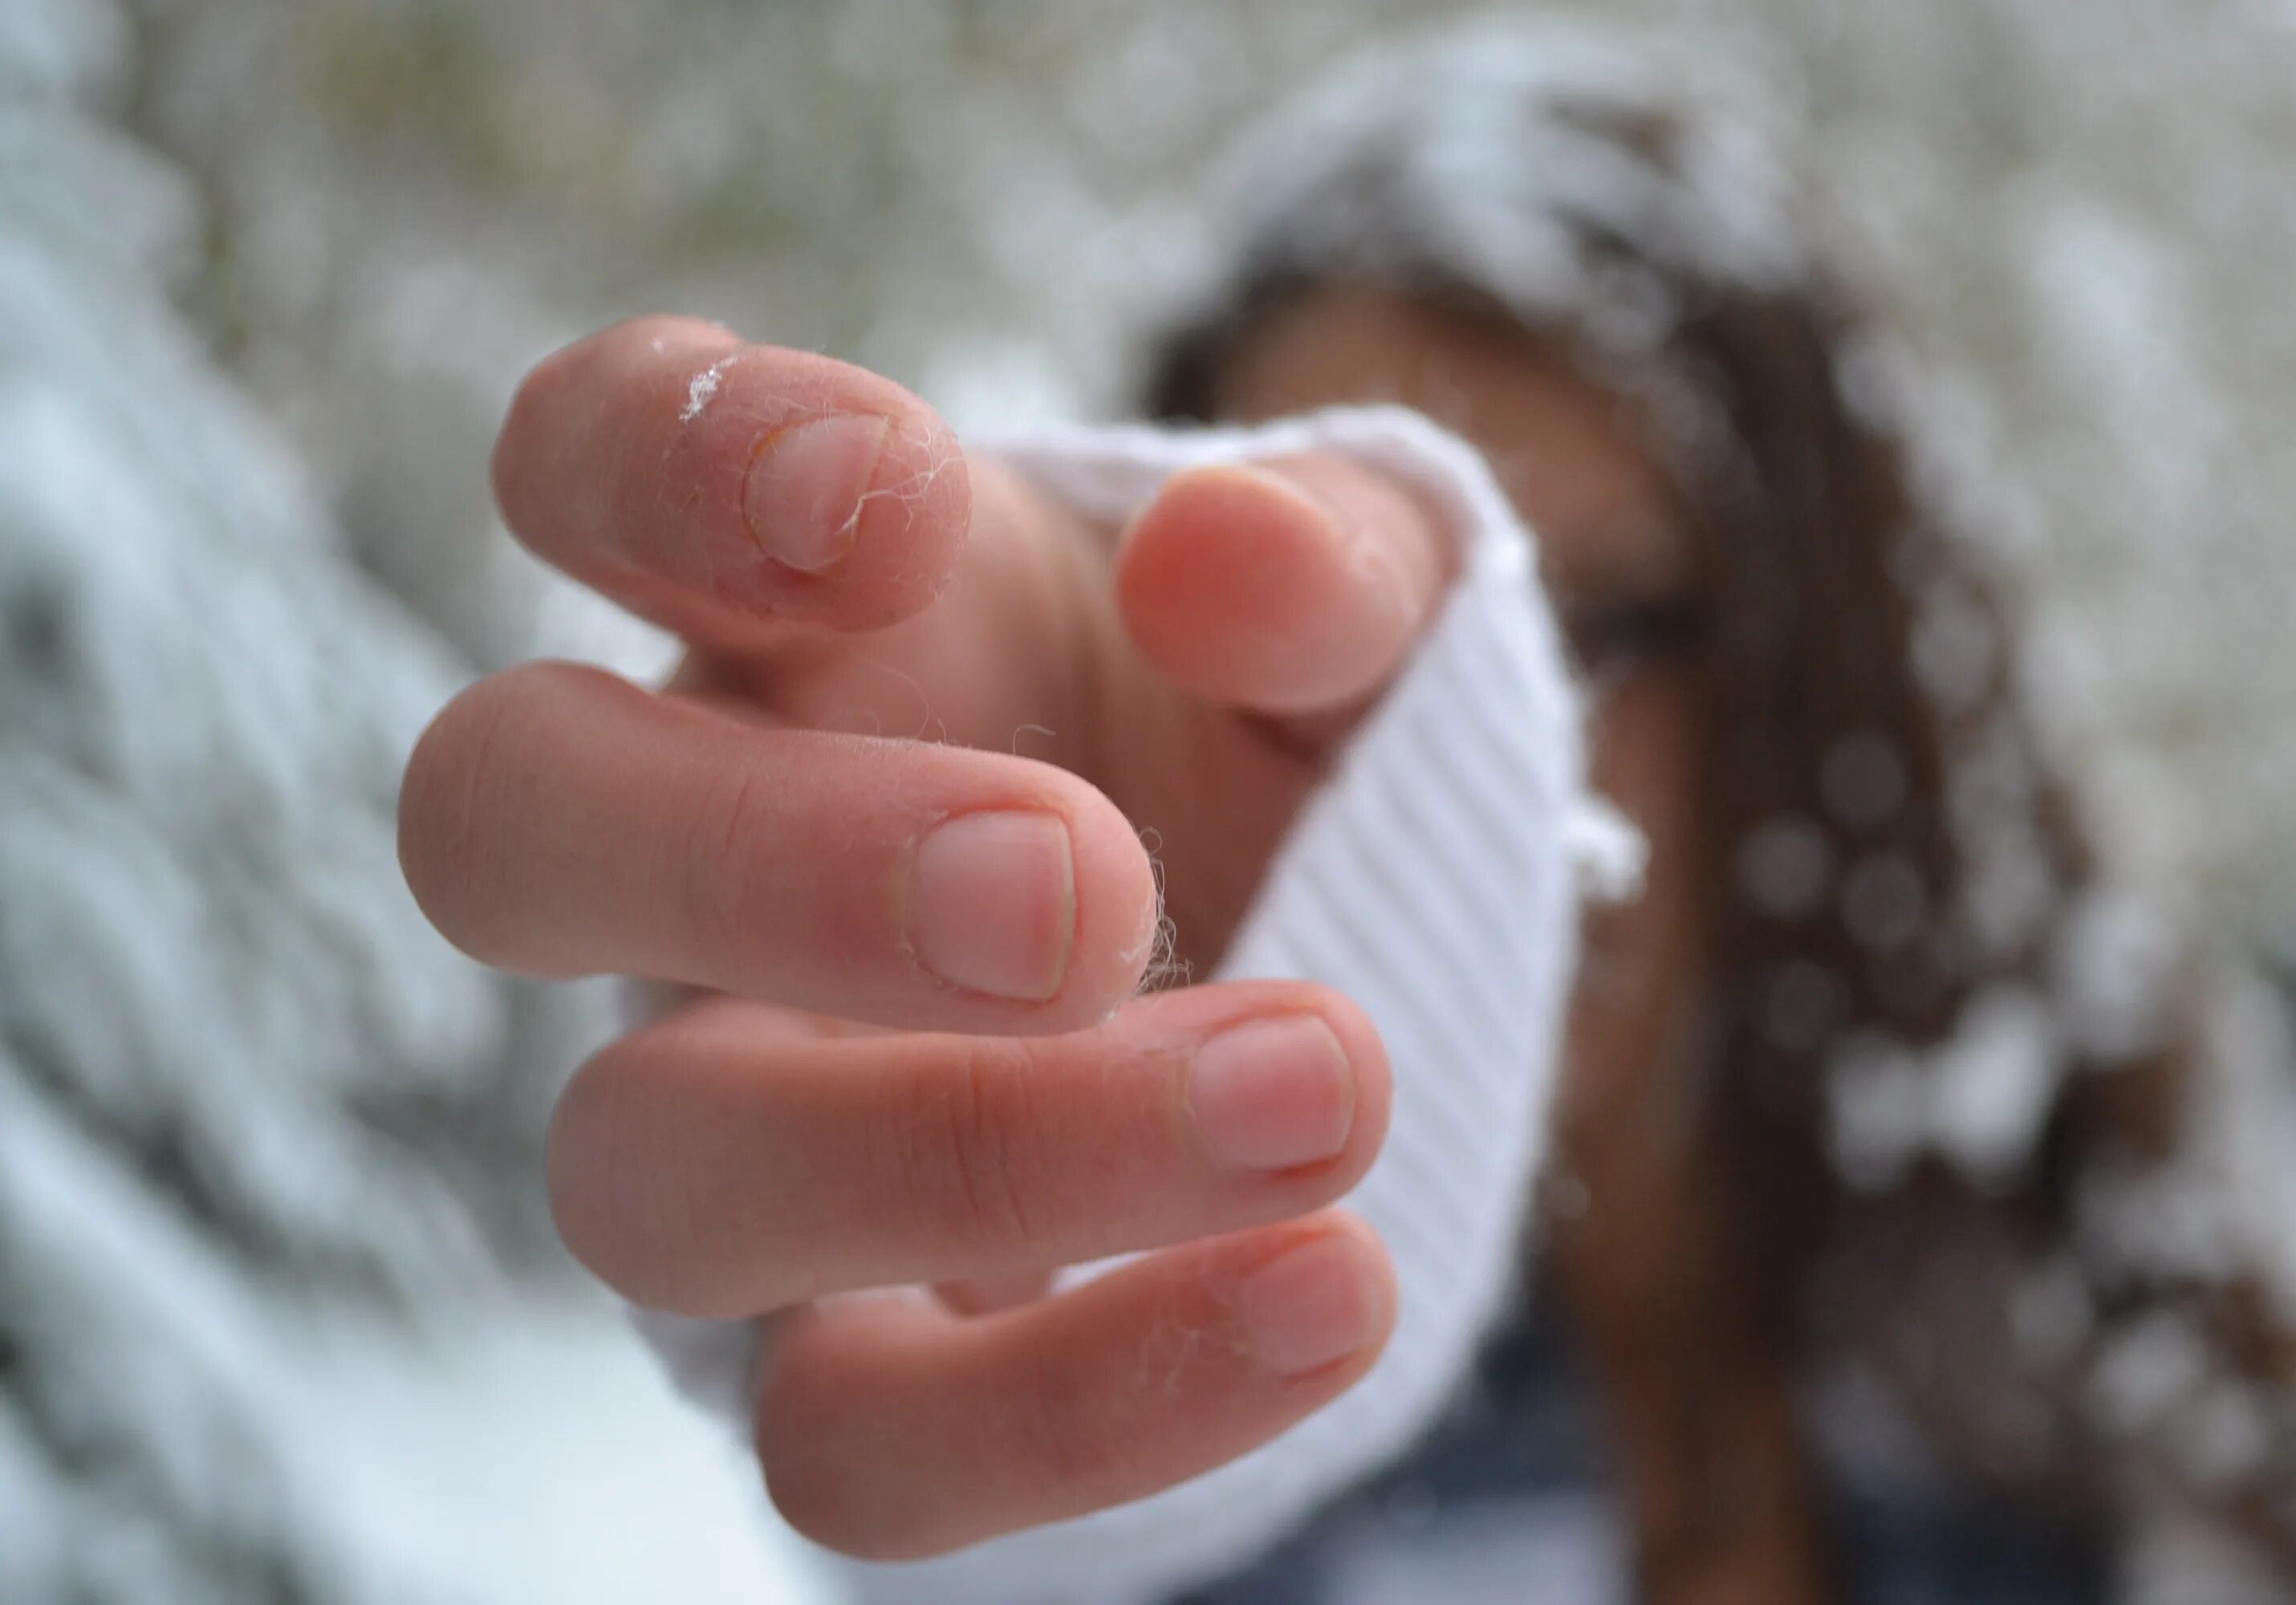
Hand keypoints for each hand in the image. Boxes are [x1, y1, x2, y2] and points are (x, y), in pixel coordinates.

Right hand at [398, 316, 1451, 1556]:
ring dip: (978, 1151)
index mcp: (792, 612)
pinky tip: (1329, 1296)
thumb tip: (1229, 565)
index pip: (595, 461)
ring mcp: (729, 1135)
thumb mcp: (1369, 626)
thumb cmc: (1280, 755)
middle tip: (1084, 889)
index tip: (893, 508)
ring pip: (649, 1182)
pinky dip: (1084, 1398)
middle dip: (777, 861)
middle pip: (511, 826)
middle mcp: (688, 863)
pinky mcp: (832, 1375)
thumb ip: (1339, 561)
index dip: (677, 464)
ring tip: (1314, 1096)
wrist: (1324, 995)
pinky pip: (848, 1451)